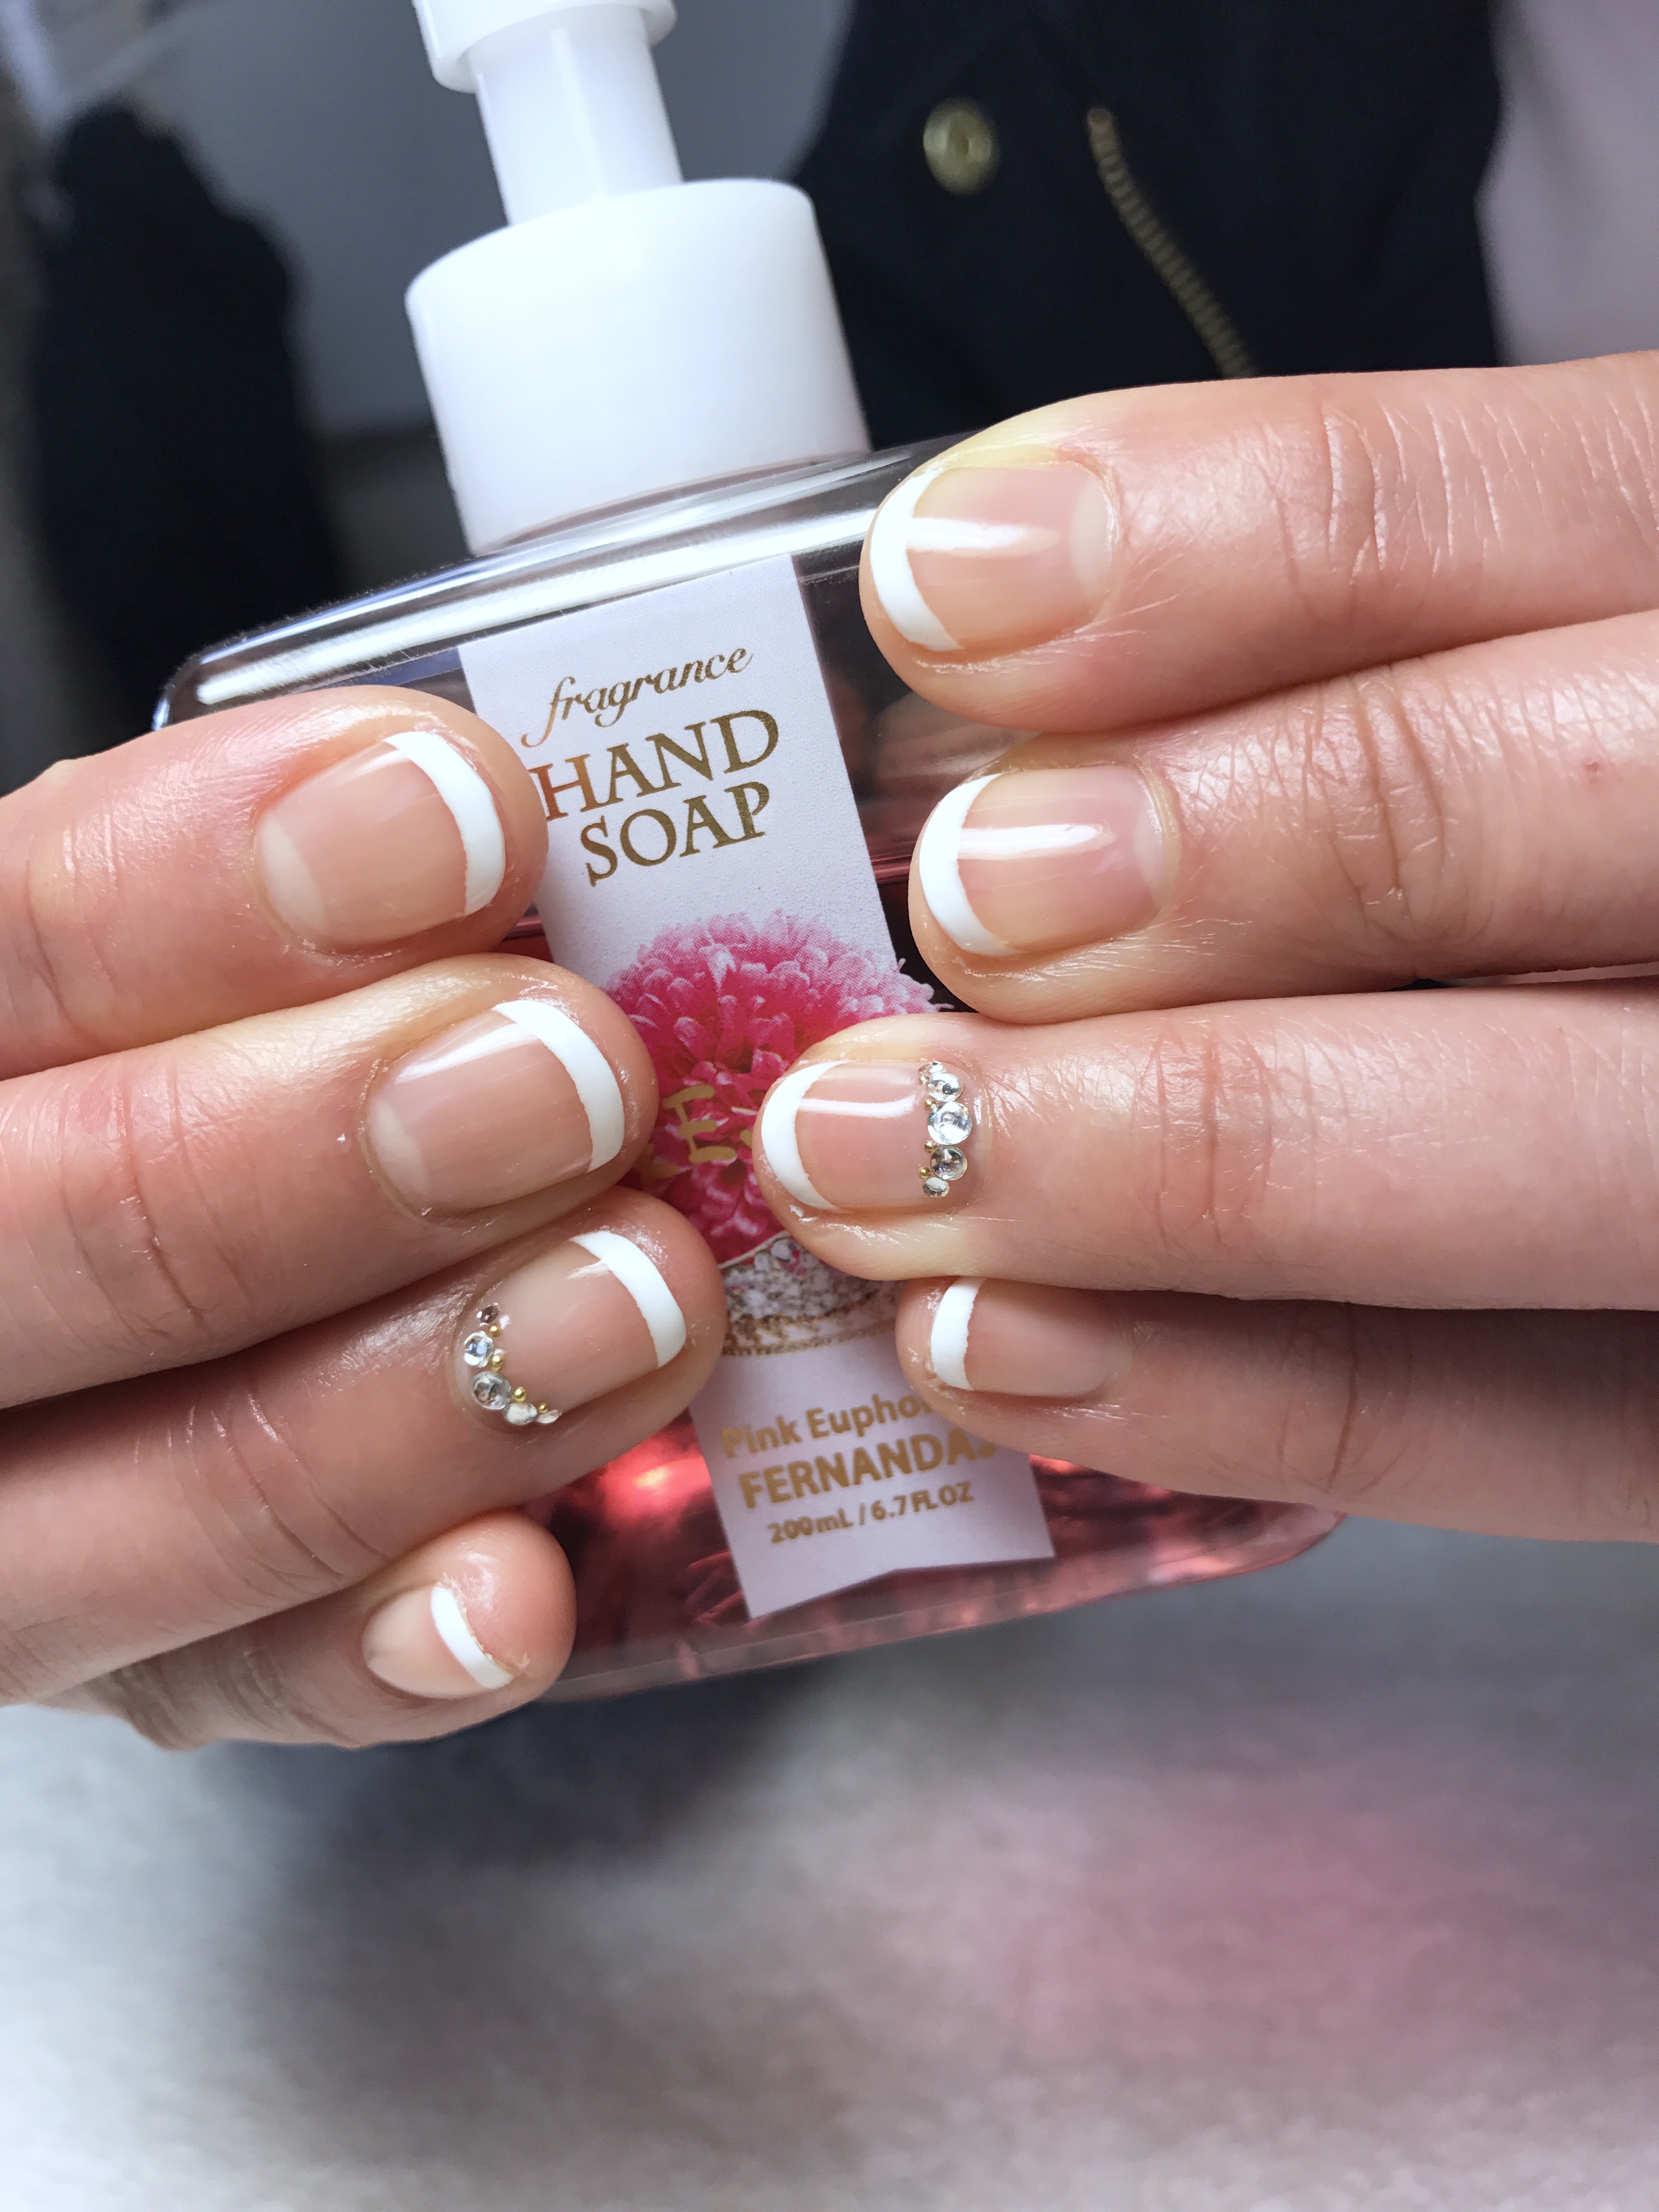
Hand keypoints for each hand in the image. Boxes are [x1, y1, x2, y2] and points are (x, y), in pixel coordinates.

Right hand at [1, 692, 722, 1744]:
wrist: (127, 1228)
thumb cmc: (199, 1046)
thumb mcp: (197, 932)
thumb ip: (277, 896)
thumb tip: (495, 825)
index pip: (2, 947)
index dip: (202, 886)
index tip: (459, 820)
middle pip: (40, 1238)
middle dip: (312, 1150)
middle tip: (574, 1075)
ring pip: (126, 1505)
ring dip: (397, 1402)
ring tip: (639, 1295)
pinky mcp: (118, 1651)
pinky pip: (222, 1689)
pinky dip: (374, 1650)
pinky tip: (520, 1590)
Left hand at [755, 354, 1658, 1542]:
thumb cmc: (1567, 839)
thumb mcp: (1523, 675)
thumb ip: (1331, 657)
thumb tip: (976, 714)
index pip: (1548, 509)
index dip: (1242, 538)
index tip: (947, 592)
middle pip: (1553, 813)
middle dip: (1225, 851)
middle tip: (955, 904)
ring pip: (1542, 1146)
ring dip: (1168, 1162)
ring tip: (876, 1165)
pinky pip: (1520, 1429)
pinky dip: (1242, 1398)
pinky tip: (999, 1350)